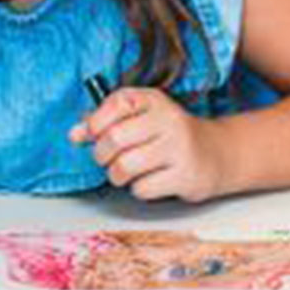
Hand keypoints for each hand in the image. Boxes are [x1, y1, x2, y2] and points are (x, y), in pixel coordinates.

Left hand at [69, 87, 226, 202]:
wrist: (215, 154)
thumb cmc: (167, 135)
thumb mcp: (139, 117)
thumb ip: (104, 122)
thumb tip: (75, 134)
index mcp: (153, 100)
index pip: (116, 103)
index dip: (95, 123)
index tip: (93, 134)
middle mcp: (168, 119)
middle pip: (115, 138)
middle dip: (101, 154)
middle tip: (107, 159)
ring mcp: (179, 147)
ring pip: (125, 166)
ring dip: (116, 175)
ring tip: (125, 172)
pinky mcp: (185, 175)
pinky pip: (143, 188)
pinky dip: (139, 189)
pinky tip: (150, 180)